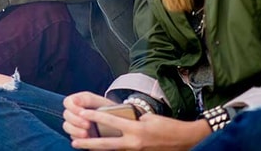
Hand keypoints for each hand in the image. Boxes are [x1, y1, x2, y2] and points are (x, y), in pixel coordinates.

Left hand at [63, 92, 210, 149]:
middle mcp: (134, 143)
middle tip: (75, 142)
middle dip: (89, 143)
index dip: (96, 116)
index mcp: (136, 129)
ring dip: (98, 149)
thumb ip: (133, 120)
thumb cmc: (168, 126)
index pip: (111, 121)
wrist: (185, 141)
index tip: (83, 113)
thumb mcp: (149, 118)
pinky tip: (102, 149)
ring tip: (83, 147)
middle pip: (107, 144)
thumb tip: (120, 121)